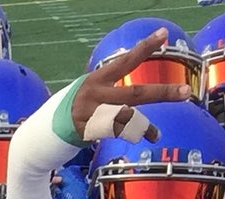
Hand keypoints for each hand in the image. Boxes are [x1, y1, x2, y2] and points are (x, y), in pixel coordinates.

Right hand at [5, 27, 190, 198]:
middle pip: (135, 93)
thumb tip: (131, 105)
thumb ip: (106, 95)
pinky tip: (140, 139)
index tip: (165, 34)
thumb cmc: (65, 118)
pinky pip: (114, 135)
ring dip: (145, 128)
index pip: (125, 61)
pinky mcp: (87, 132)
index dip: (145, 47)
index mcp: (95, 80)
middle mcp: (95, 94)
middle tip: (186, 93)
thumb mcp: (86, 98)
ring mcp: (91, 113)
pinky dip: (127, 137)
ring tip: (156, 135)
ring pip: (127, 120)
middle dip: (162, 93)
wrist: (38, 138)